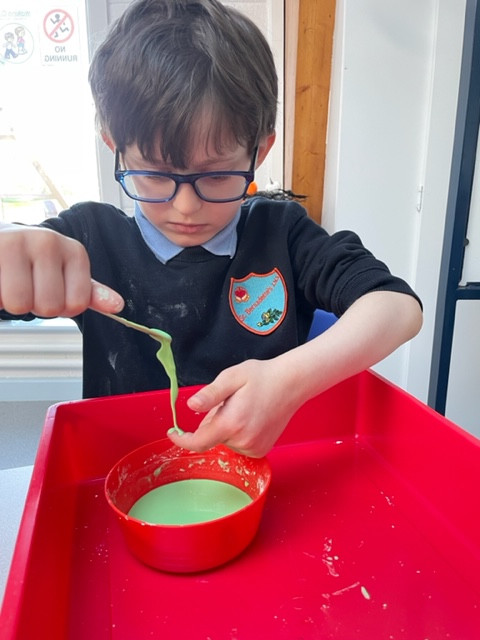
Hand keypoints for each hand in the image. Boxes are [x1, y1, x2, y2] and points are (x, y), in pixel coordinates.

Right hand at [0, 224, 123, 316]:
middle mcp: (47, 242)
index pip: (76, 305)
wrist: (0, 239)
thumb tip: (117, 306)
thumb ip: (91, 293)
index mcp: (74, 251)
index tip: (53, 292)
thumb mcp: (68, 274)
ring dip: (11, 303)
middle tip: (28, 287)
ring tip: (11, 284)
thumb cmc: (35, 261)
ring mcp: (14, 243)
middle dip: (35, 306)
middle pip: (48, 307)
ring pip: (18, 304)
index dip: (62, 308)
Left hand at [167, 359, 299, 456]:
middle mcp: (243, 441)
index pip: (198, 442)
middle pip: (213, 437)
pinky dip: (239, 434)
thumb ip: (210, 394)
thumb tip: (190, 406)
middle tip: (230, 402)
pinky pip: (239, 445)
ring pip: (226, 441)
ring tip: (244, 408)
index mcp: (231, 423)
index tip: (173, 433)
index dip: (182, 440)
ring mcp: (254, 448)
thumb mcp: (232, 377)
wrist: (291, 383)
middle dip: (214, 421)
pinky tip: (251, 418)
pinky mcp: (261, 450)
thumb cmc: (261, 377)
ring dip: (227, 428)